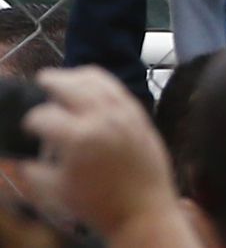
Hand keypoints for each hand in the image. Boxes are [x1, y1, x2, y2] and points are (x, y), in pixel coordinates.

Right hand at [19, 67, 183, 239]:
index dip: (31, 121)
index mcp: (79, 138)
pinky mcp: (140, 115)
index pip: (44, 116)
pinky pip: (118, 88)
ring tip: (65, 78)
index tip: (29, 127)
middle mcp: (103, 118)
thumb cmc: (99, 205)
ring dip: (77, 75)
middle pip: (70, 85)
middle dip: (51, 81)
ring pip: (98, 80)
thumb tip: (21, 158)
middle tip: (41, 80)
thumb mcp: (56, 191)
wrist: (144, 209)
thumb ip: (33, 170)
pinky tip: (93, 87)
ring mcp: (124, 113)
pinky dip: (102, 82)